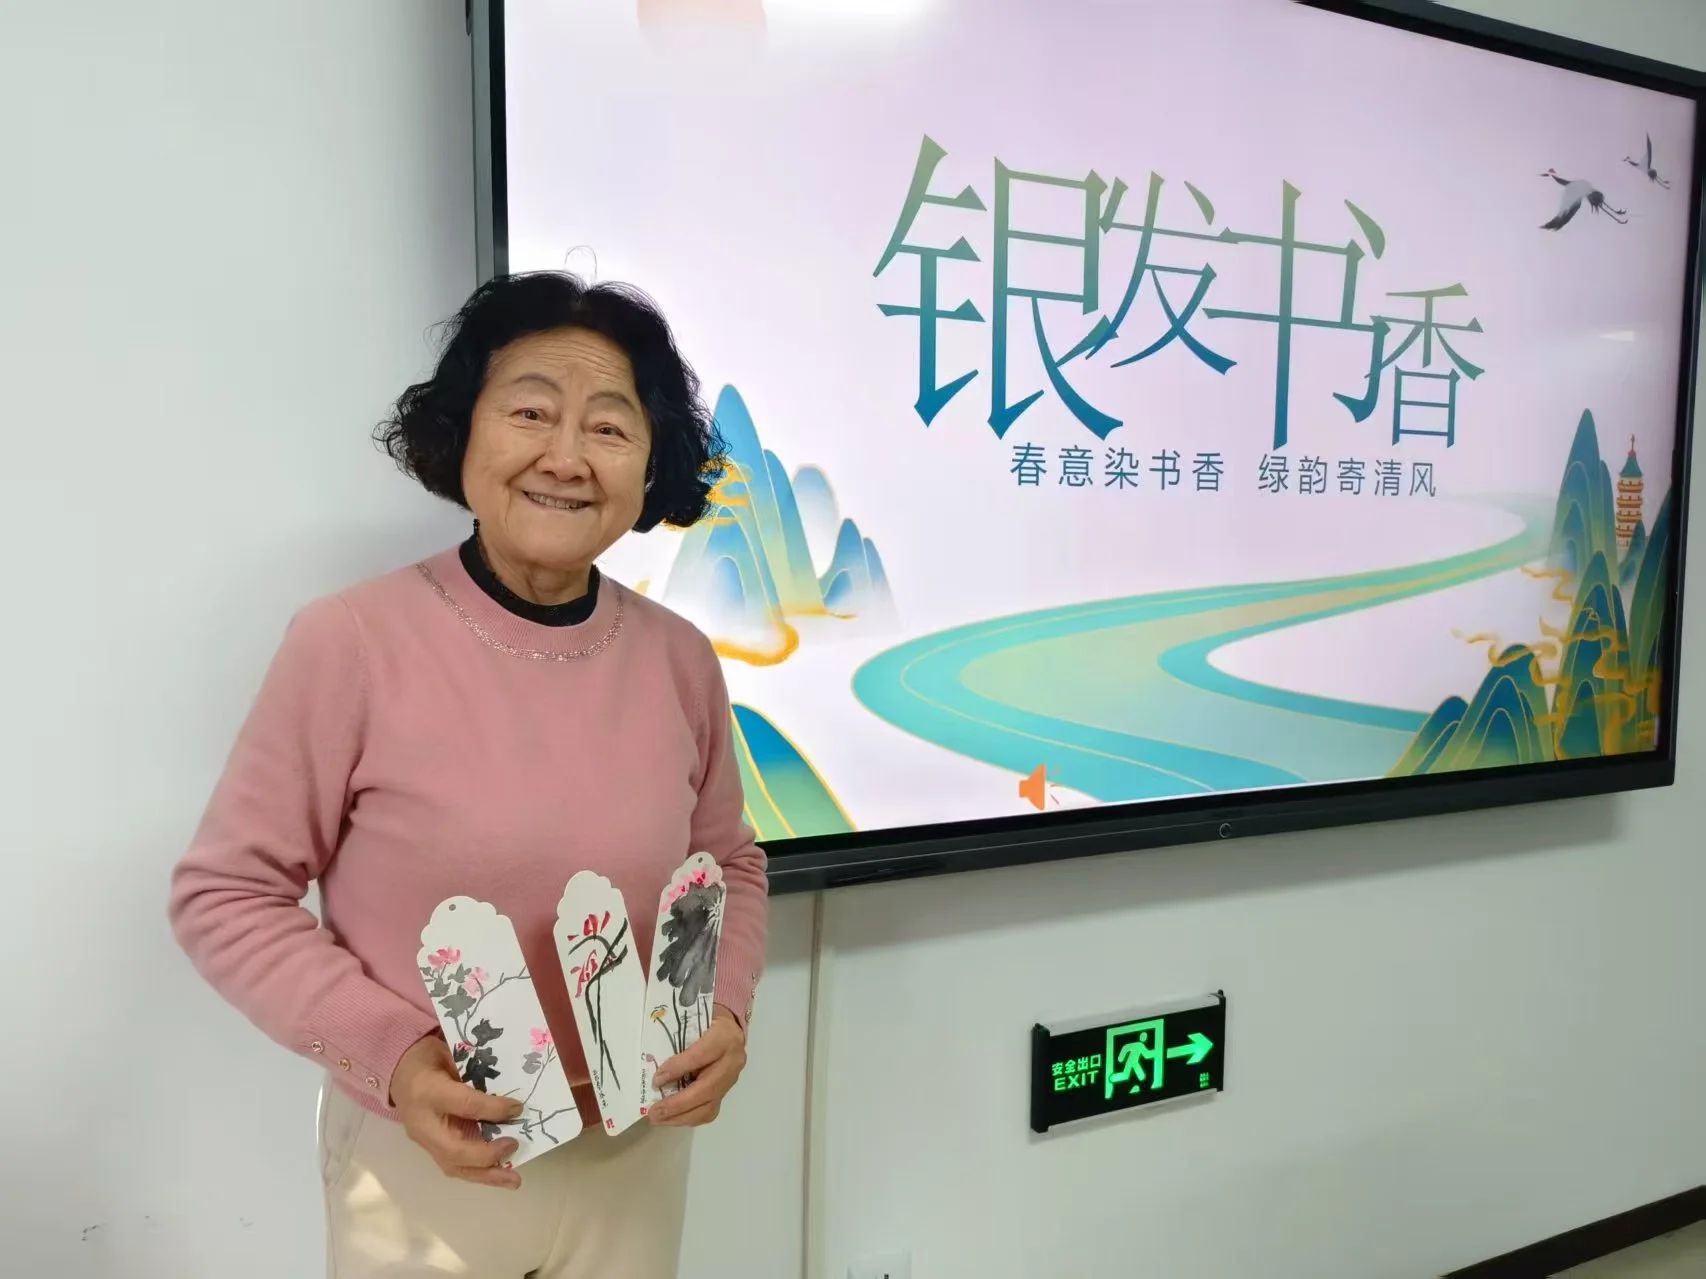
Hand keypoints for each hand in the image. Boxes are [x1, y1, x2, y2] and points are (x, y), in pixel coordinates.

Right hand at [390, 1035, 524, 1188]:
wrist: (398, 1072)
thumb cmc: (427, 1059)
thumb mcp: (449, 1053)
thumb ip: (474, 1070)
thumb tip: (507, 1089)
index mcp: (427, 1091)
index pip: (464, 1104)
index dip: (493, 1109)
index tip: (518, 1108)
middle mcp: (423, 1123)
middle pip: (454, 1149)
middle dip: (487, 1155)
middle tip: (515, 1148)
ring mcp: (424, 1140)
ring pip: (453, 1166)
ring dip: (486, 1175)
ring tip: (512, 1180)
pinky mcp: (430, 1149)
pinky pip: (454, 1166)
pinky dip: (478, 1172)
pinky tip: (498, 1175)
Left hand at [647, 1004, 746, 1126]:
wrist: (729, 1027)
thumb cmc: (705, 1019)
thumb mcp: (691, 1019)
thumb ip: (676, 1036)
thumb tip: (652, 1060)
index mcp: (724, 1036)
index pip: (701, 1056)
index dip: (678, 1069)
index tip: (656, 1081)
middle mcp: (732, 1060)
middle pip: (707, 1089)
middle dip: (678, 1104)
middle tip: (654, 1112)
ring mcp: (731, 1079)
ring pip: (709, 1106)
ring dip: (681, 1116)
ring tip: (659, 1118)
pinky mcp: (726, 1092)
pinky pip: (709, 1111)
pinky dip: (688, 1118)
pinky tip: (671, 1117)